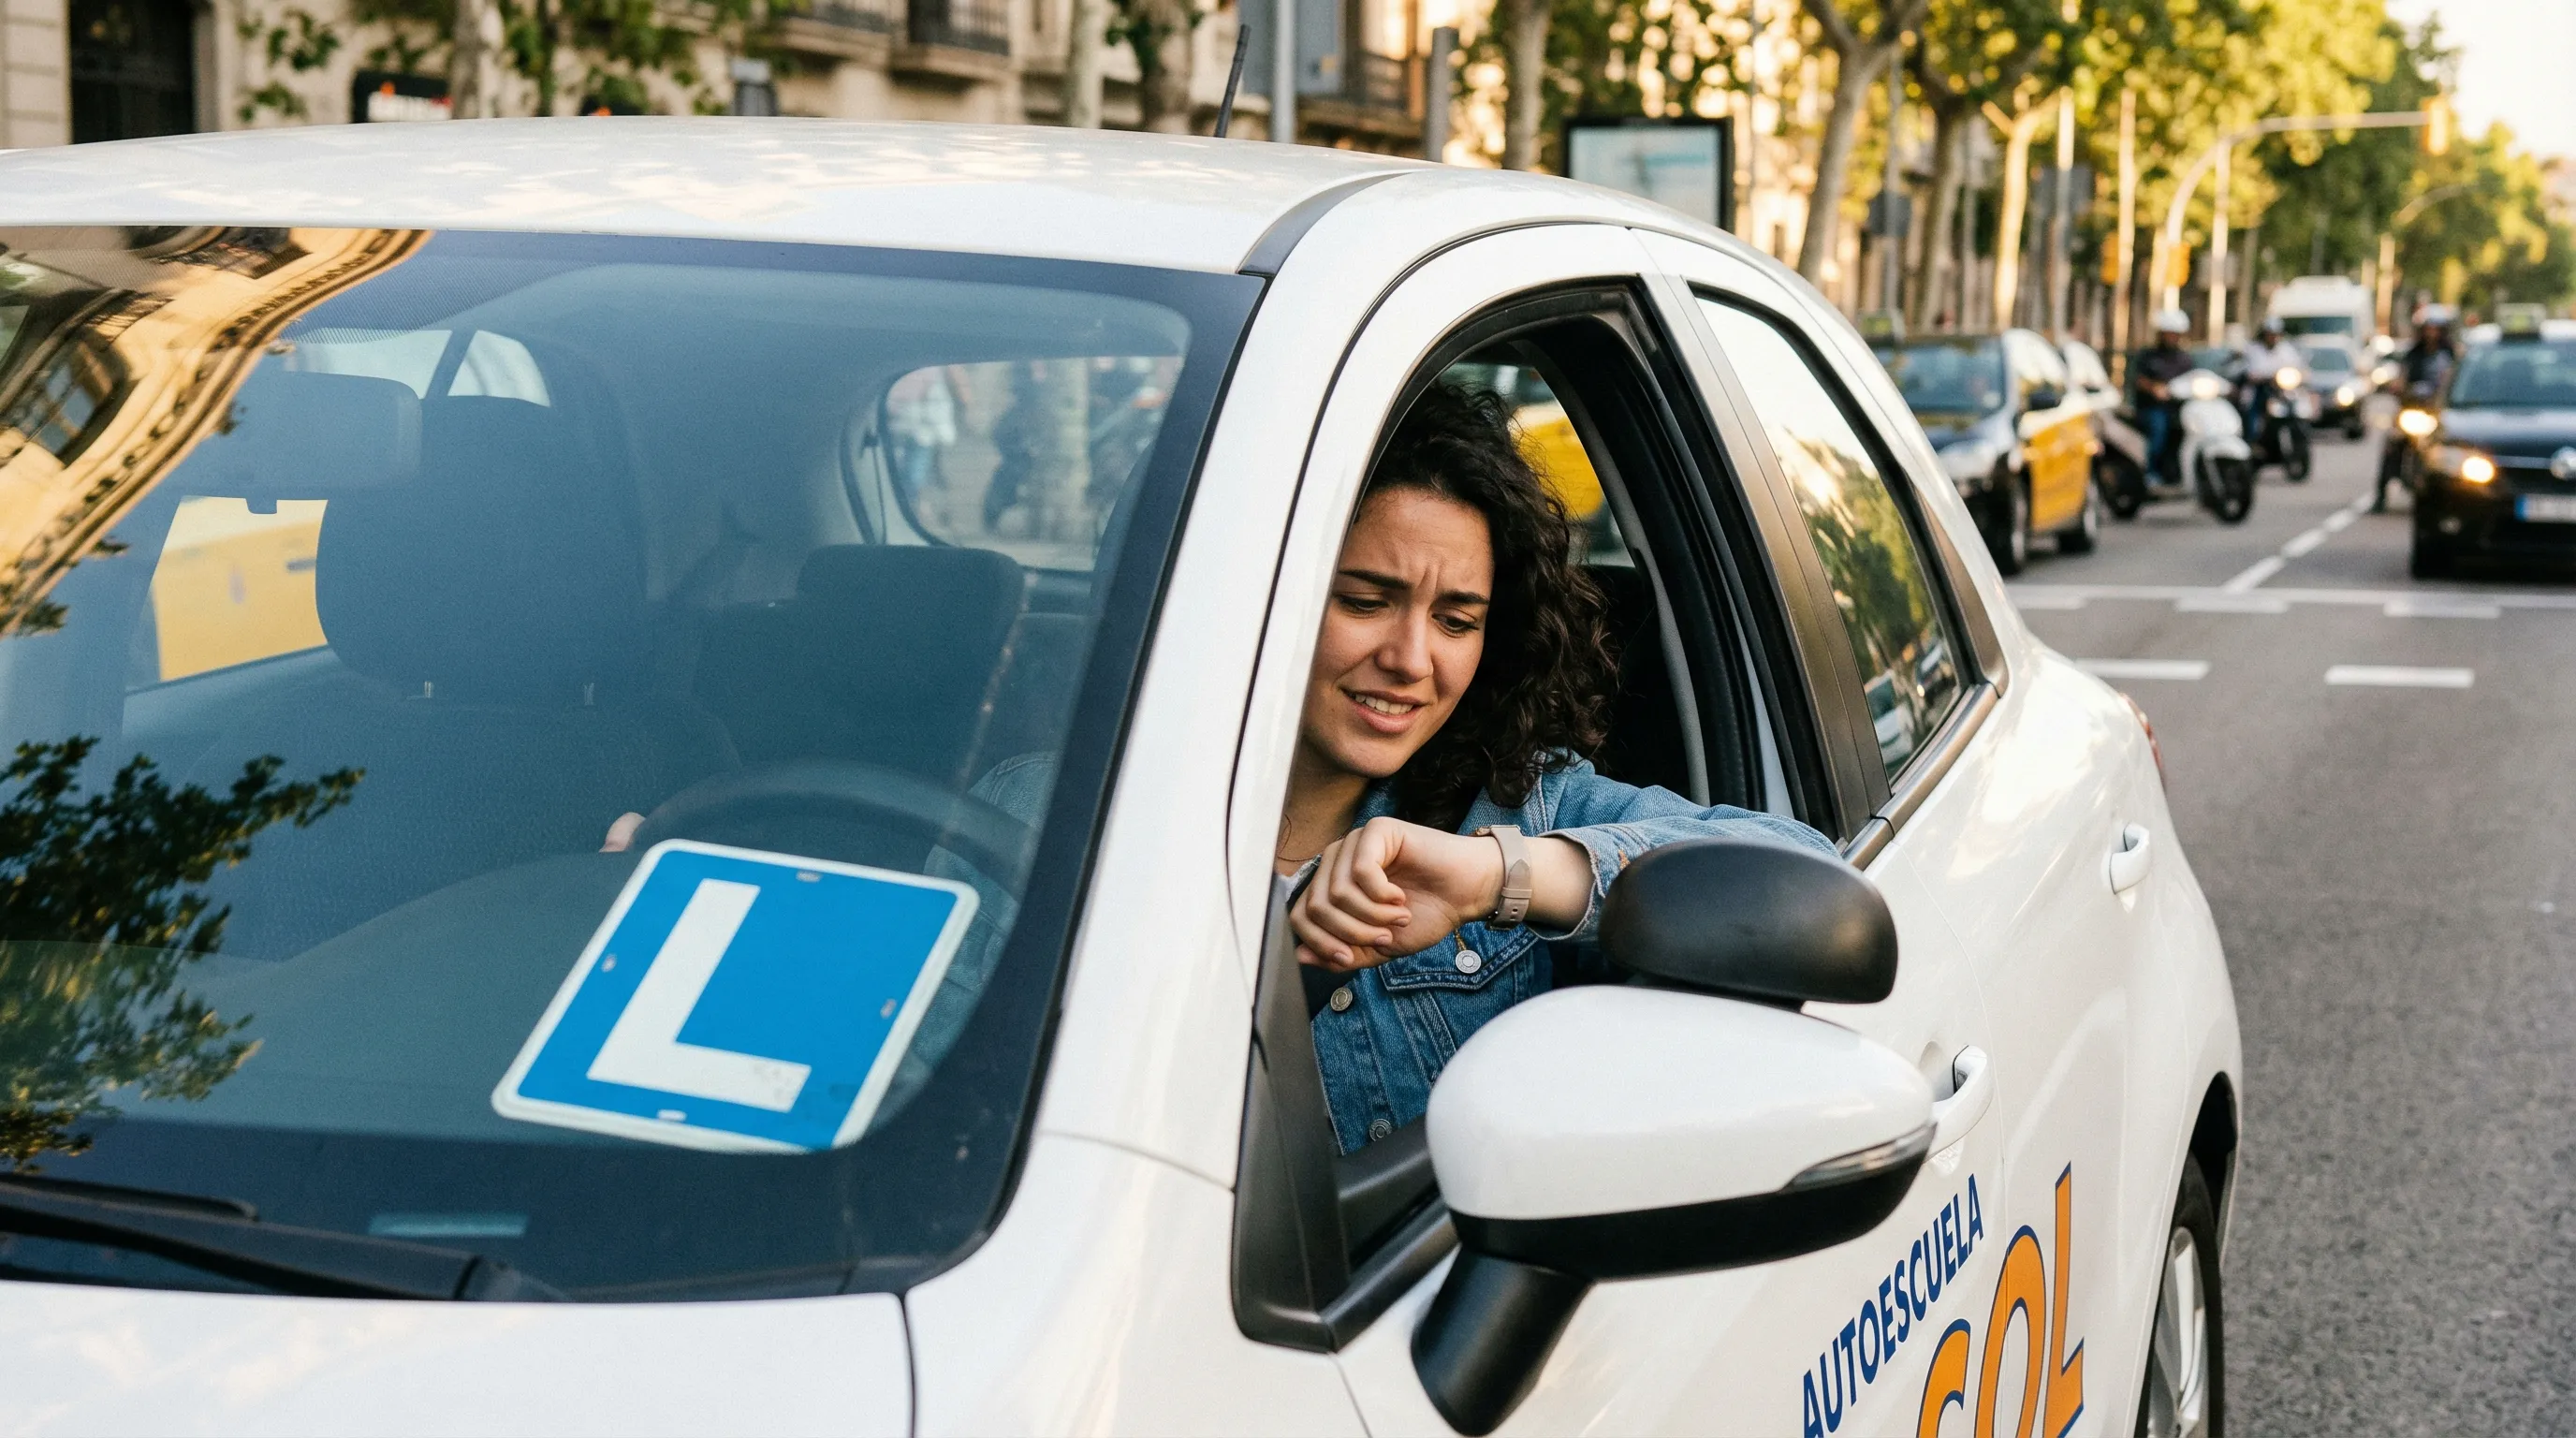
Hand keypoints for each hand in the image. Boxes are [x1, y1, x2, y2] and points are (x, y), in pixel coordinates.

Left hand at [1290, 816, 1500, 972]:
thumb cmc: (1426, 914)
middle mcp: (1337, 861)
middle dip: (1351, 932)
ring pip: (1337, 892)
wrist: (1466, 894)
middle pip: (1316, 906)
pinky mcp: (1377, 830)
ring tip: (1398, 917)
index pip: (1301, 916)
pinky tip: (1399, 898)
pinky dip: (1382, 895)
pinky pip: (1361, 871)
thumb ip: (1342, 952)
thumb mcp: (1377, 946)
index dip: (1321, 943)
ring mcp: (1355, 842)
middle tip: (1384, 937)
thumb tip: (1300, 956)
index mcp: (1331, 885)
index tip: (1349, 958)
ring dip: (1371, 916)